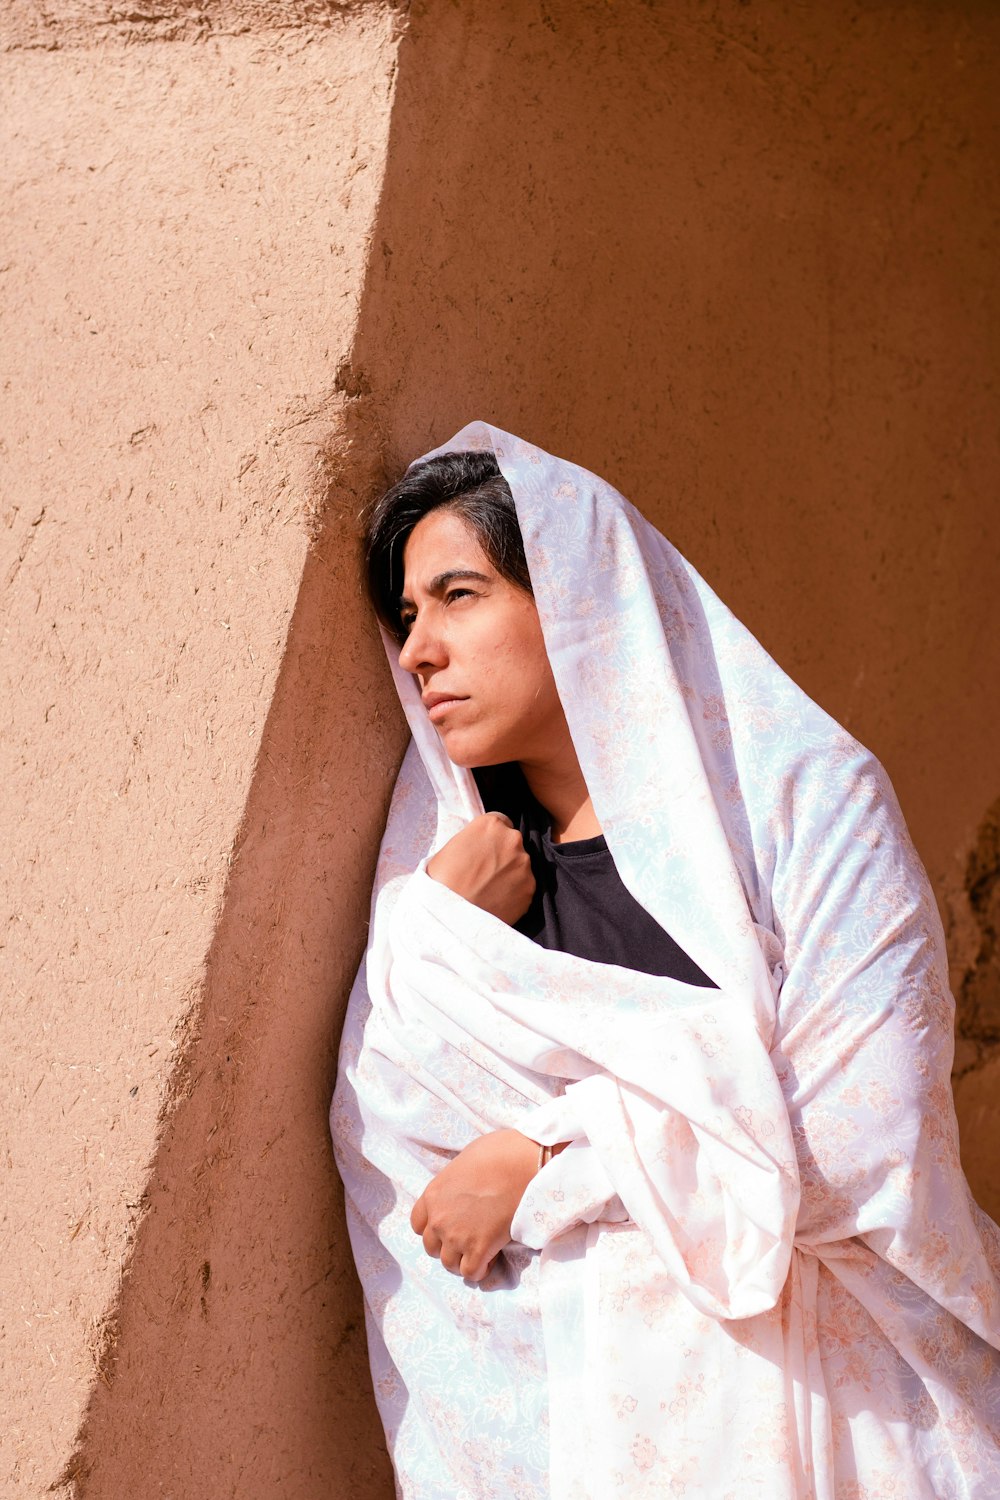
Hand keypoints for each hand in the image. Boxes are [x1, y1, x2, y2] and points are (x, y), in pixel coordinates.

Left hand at [410, 1128, 539, 1281]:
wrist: (521, 1164)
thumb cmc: (498, 1153)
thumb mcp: (464, 1161)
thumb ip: (455, 1183)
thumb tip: (465, 1188)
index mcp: (433, 1194)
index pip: (418, 1224)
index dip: (433, 1228)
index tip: (448, 1226)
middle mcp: (439, 1218)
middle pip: (431, 1247)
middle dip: (446, 1246)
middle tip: (466, 1240)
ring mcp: (457, 1236)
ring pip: (449, 1264)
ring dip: (462, 1260)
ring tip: (479, 1251)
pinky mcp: (479, 1249)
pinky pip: (471, 1272)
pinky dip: (480, 1270)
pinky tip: (490, 1258)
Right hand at [426, 811, 535, 924]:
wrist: (450, 915)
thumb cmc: (441, 881)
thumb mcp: (450, 848)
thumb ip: (472, 841)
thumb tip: (479, 846)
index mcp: (490, 824)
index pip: (500, 822)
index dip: (492, 838)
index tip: (486, 850)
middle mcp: (512, 839)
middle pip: (512, 843)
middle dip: (503, 854)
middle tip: (486, 872)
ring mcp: (524, 864)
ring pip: (520, 865)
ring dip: (510, 874)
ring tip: (490, 890)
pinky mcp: (531, 888)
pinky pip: (524, 887)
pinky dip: (515, 893)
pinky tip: (497, 901)